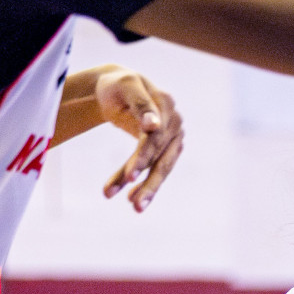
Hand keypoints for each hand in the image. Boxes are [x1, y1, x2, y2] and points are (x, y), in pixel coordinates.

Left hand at [94, 68, 184, 210]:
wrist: (119, 89)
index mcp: (165, 104)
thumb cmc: (119, 86)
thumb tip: (153, 126)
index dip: (143, 155)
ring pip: (161, 168)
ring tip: (135, 207)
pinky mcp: (168, 149)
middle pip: (162, 157)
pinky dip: (143, 184)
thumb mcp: (125, 87)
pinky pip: (155, 169)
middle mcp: (175, 122)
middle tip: (133, 202)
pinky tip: (130, 198)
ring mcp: (174, 137)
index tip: (131, 175)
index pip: (155, 136)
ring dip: (147, 189)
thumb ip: (140, 104)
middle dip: (147, 181)